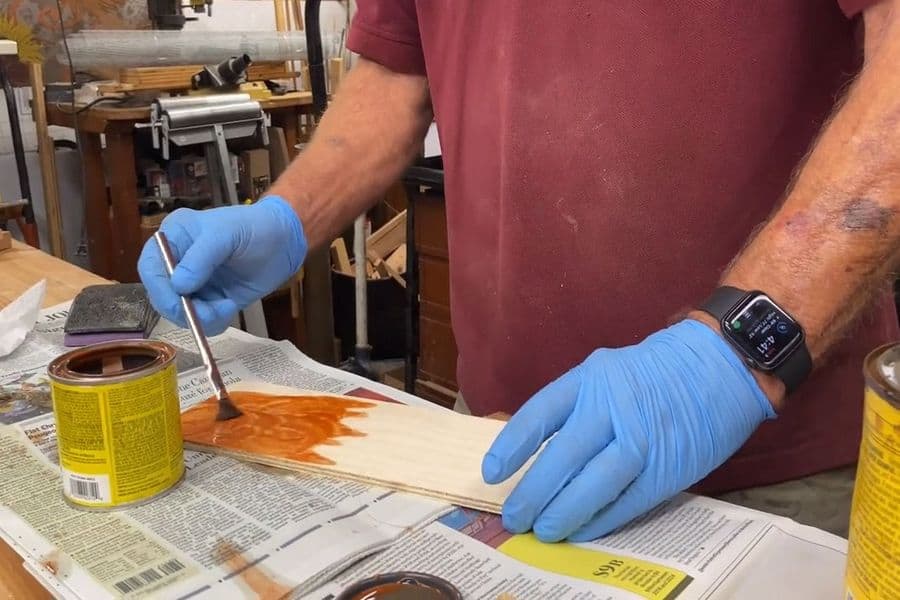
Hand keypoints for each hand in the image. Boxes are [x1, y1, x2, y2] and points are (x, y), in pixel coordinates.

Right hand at [137, 196, 306, 335]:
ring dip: (201, 317)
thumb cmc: (255, 227)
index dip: (159, 287)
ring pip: (180, 313)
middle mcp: (177, 262)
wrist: (285, 242)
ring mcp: (194, 284)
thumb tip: (178, 286)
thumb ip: (202, 258)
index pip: (150, 267)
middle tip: (208, 312)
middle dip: (182, 308)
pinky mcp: (210, 301)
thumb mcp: (227, 234)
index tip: (180, 299)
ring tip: (227, 305)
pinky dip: (213, 322)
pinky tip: (230, 306)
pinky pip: (201, 321)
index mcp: (173, 238)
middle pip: (161, 295)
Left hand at [481, 319, 776, 542]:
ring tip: (543, 530)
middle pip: (564, 454)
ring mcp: (643, 436)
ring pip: (595, 481)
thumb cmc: (654, 372)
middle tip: (514, 517)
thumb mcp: (606, 372)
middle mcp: (613, 404)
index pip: (541, 412)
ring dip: (565, 511)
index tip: (492, 473)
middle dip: (534, 491)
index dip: (512, 445)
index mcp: (591, 377)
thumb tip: (534, 453)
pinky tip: (581, 529)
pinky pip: (628, 499)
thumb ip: (574, 407)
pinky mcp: (668, 465)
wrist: (720, 364)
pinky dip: (602, 518)